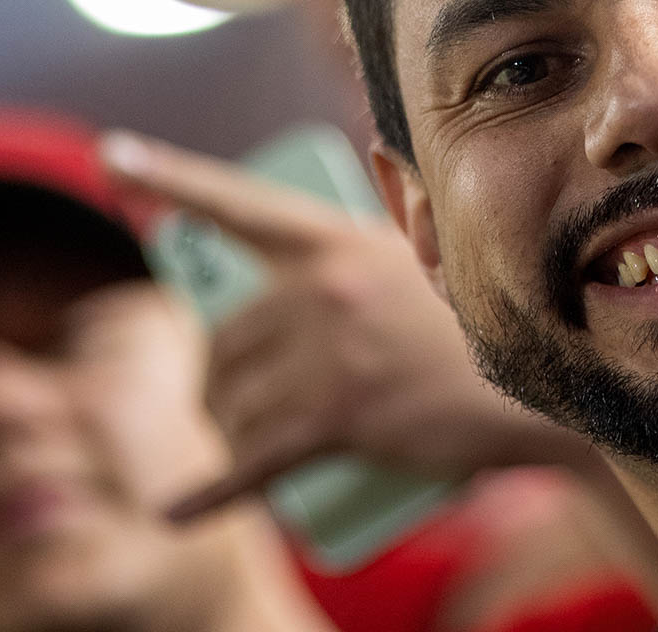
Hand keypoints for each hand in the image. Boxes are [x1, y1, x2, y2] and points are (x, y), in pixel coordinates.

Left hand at [100, 132, 571, 521]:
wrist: (542, 389)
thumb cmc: (486, 320)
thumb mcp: (439, 246)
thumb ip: (401, 203)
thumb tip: (377, 150)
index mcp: (340, 239)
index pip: (241, 204)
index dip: (172, 177)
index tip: (115, 156)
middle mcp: (323, 288)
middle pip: (222, 336)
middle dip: (214, 377)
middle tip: (235, 399)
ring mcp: (329, 353)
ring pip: (230, 400)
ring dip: (222, 429)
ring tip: (245, 441)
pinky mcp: (340, 418)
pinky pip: (254, 460)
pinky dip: (211, 491)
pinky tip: (176, 508)